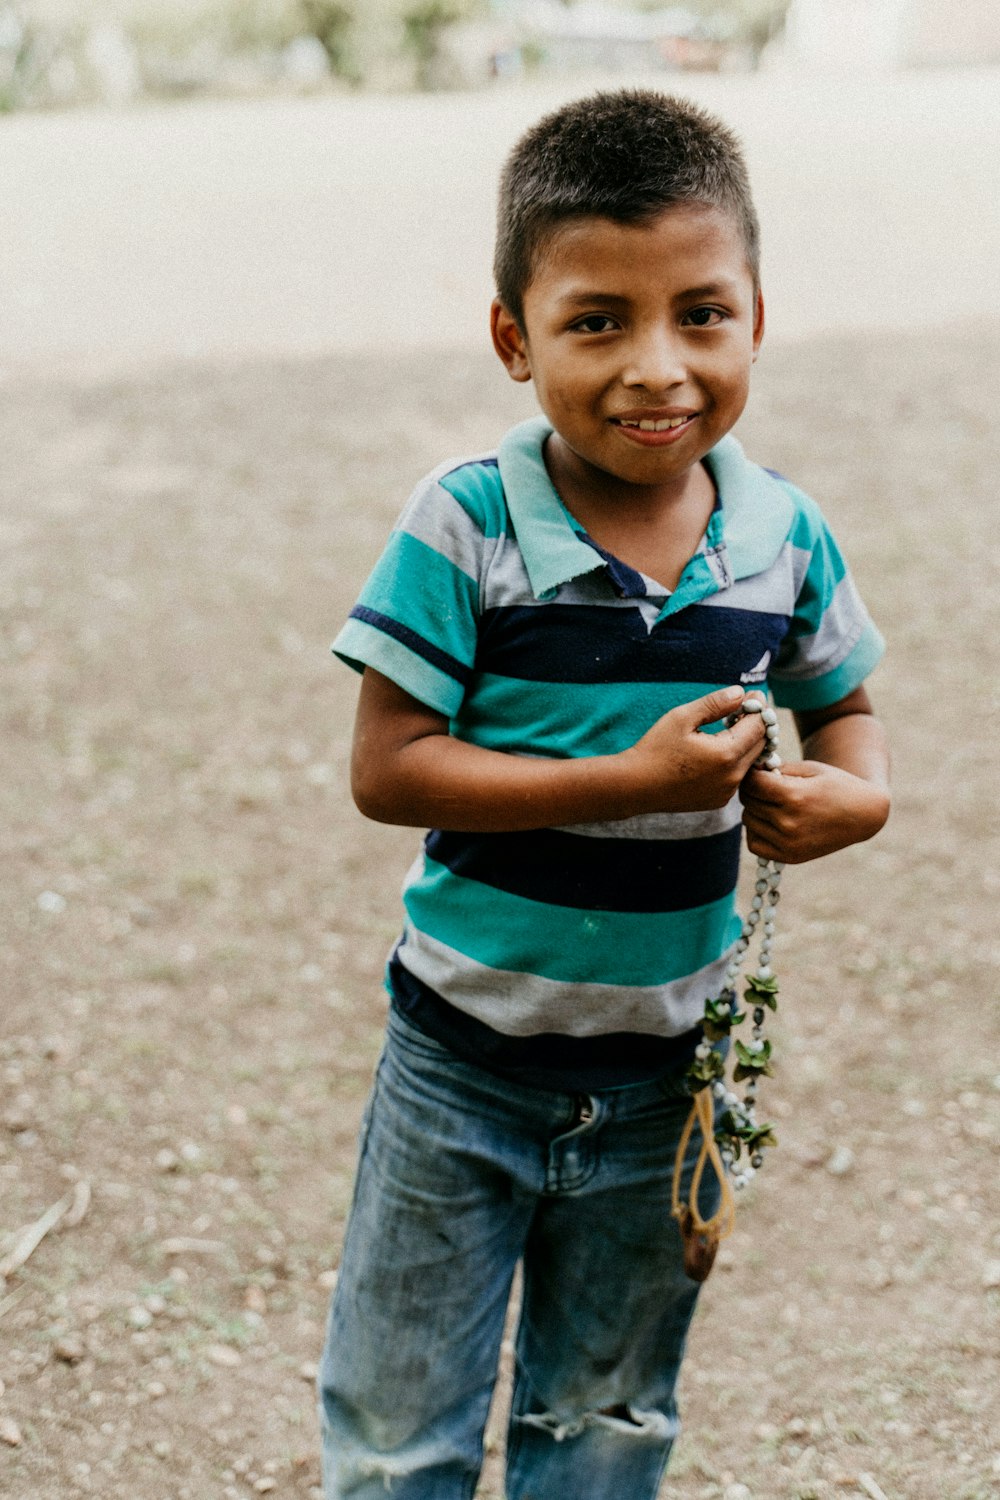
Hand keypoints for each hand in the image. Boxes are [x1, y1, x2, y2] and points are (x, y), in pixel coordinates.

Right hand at [623, 686, 767, 813]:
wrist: (635, 786)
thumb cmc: (655, 749)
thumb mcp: (682, 717)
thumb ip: (715, 703)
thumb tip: (741, 692)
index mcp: (726, 753)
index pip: (760, 726)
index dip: (759, 707)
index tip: (752, 694)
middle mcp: (732, 776)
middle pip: (760, 744)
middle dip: (756, 724)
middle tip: (743, 708)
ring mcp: (727, 792)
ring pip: (750, 761)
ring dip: (746, 743)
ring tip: (729, 728)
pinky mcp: (719, 800)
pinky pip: (737, 777)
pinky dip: (734, 761)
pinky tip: (717, 751)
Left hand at [739, 759, 890, 862]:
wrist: (863, 814)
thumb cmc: (835, 785)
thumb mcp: (810, 769)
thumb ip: (777, 769)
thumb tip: (749, 771)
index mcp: (795, 796)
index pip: (751, 783)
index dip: (752, 774)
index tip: (759, 771)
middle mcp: (789, 823)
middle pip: (748, 802)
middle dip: (753, 790)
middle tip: (766, 786)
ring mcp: (789, 843)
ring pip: (748, 821)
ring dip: (754, 810)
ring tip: (771, 803)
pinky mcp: (790, 857)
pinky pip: (754, 844)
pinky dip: (756, 831)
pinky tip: (770, 821)